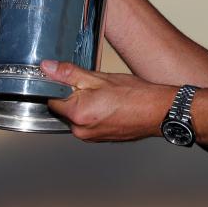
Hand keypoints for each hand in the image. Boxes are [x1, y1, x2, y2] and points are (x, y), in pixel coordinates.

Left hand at [41, 60, 175, 141]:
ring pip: (77, 116)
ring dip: (84, 104)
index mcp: (78, 114)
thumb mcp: (100, 78)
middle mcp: (81, 131)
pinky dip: (94, 113)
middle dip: (73, 95)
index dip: (58, 86)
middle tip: (93, 84)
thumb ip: (71, 73)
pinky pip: (88, 123)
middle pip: (64, 108)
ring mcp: (91, 137)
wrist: (159, 111)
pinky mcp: (100, 139)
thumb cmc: (135, 94)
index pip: (51, 99)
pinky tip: (110, 104)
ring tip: (105, 95)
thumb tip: (48, 68)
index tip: (69, 78)